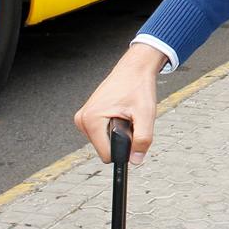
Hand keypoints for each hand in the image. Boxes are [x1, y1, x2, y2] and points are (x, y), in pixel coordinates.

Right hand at [74, 43, 165, 164]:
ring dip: (118, 132)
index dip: (125, 148)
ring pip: (104, 141)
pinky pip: (102, 132)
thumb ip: (142, 139)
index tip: (133, 130)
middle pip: (105, 148)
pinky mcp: (87, 116)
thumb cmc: (138, 86)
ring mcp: (83, 117)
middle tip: (130, 117)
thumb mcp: (145, 114)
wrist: (135, 68)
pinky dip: (114, 126)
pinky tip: (120, 111)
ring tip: (126, 112)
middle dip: (121, 138)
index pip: (107, 155)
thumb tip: (136, 160)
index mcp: (91, 120)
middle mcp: (83, 119)